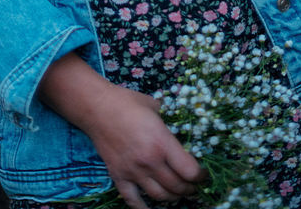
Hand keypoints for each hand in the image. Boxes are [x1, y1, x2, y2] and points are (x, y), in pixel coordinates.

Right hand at [81, 80, 208, 208]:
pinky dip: (144, 208)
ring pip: (159, 196)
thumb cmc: (126, 102)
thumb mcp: (154, 106)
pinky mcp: (118, 176)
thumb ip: (168, 121)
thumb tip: (178, 127)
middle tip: (193, 186)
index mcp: (161, 142)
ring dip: (172, 198)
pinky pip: (133, 201)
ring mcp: (133, 172)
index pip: (189, 171)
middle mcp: (149, 161)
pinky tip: (151, 208)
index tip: (203, 174)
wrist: (96, 107)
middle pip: (176, 186)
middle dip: (189, 189)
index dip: (201, 176)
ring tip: (177, 193)